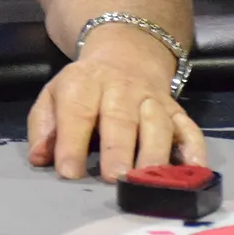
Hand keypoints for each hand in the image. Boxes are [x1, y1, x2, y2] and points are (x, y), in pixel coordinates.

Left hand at [27, 27, 205, 181]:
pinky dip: (194, 150)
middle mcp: (121, 90)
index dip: (72, 142)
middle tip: (114, 178)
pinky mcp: (177, 112)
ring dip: (154, 153)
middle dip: (117, 149)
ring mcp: (153, 100)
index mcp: (84, 84)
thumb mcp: (54, 96)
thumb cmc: (83, 89)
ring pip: (158, 124)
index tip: (69, 172)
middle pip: (120, 118)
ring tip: (146, 179)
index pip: (76, 111)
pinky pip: (190, 129)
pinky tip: (193, 170)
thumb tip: (39, 158)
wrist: (125, 55)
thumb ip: (43, 127)